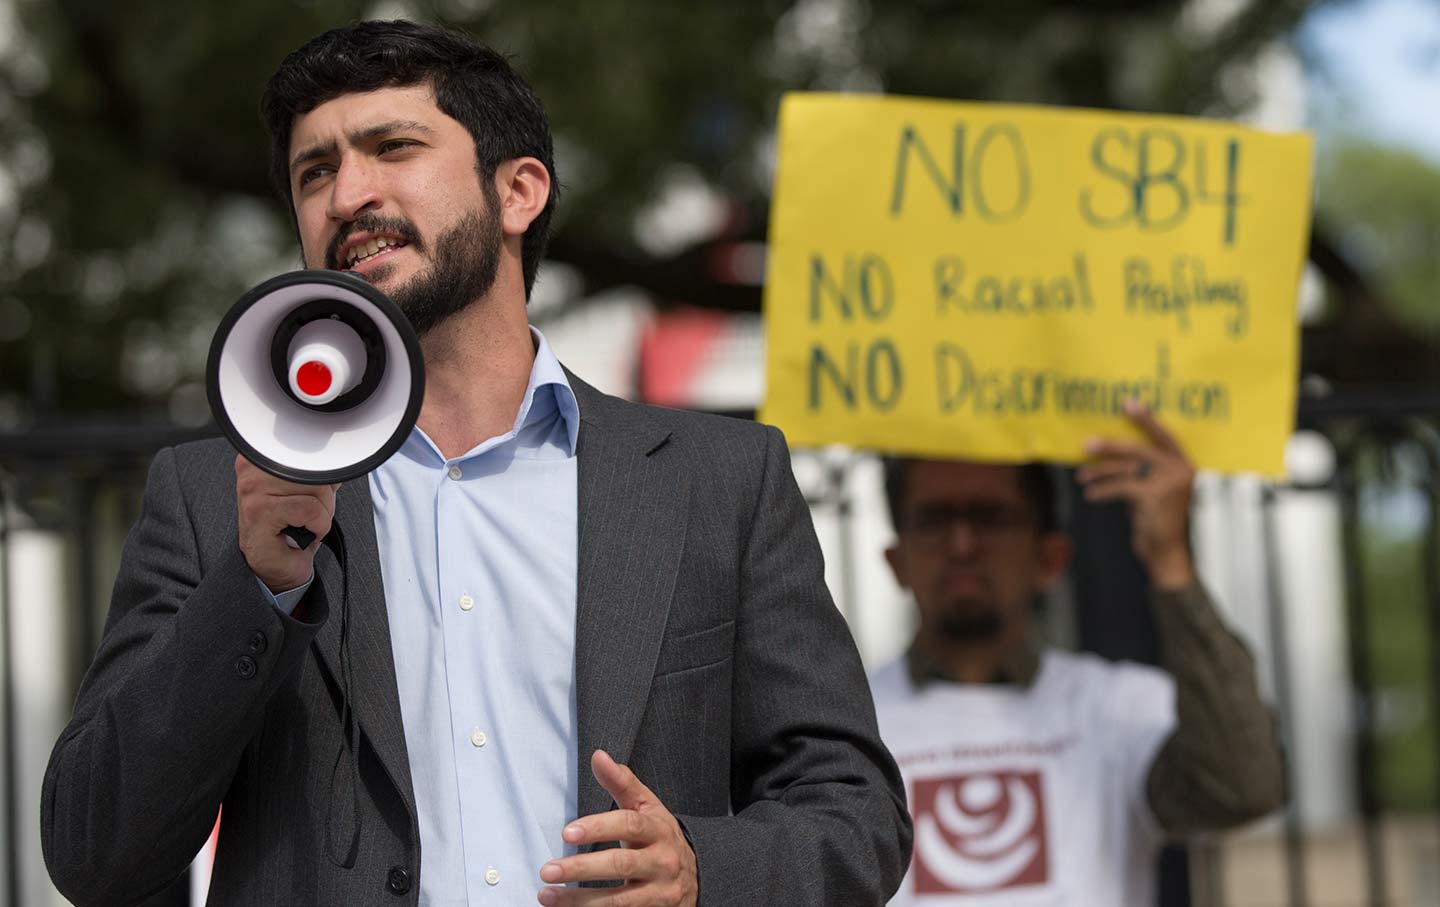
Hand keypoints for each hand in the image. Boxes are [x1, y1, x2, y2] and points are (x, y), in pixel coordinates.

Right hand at [235, 454, 337, 592]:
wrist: (275, 566)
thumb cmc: (289, 531)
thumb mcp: (310, 494)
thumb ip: (320, 474)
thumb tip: (339, 463)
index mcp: (264, 459)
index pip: (311, 453)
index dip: (323, 475)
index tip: (317, 492)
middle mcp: (254, 469)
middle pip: (316, 470)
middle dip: (324, 497)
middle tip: (307, 515)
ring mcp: (253, 489)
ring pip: (316, 489)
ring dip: (322, 513)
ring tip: (302, 523)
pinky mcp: (261, 511)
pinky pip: (310, 510)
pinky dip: (318, 526)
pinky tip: (302, 533)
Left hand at [537, 750, 697, 906]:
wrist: (698, 876)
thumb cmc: (661, 836)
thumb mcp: (648, 807)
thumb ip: (622, 782)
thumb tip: (598, 756)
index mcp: (659, 830)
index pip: (629, 825)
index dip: (598, 827)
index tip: (567, 832)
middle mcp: (662, 862)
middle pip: (622, 864)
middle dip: (582, 868)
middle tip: (548, 870)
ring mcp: (659, 893)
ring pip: (619, 900)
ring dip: (580, 900)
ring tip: (547, 895)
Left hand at [1077, 401, 1195, 589]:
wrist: (1167, 554)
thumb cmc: (1156, 522)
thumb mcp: (1152, 492)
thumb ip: (1140, 473)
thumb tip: (1106, 456)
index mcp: (1184, 464)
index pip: (1165, 435)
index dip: (1146, 419)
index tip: (1127, 403)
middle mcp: (1181, 470)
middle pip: (1140, 448)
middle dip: (1110, 445)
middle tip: (1086, 444)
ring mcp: (1169, 483)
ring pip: (1126, 468)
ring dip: (1100, 471)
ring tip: (1082, 476)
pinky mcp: (1154, 497)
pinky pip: (1121, 487)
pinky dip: (1103, 490)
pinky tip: (1091, 494)